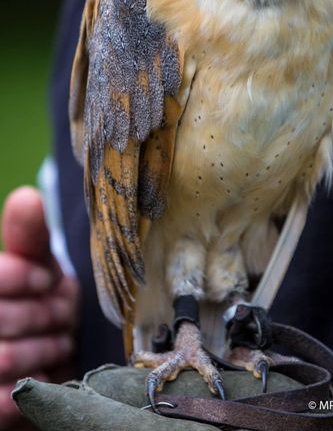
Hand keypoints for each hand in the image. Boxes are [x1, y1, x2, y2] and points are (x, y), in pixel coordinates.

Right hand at [0, 187, 79, 428]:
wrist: (52, 357)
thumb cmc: (42, 302)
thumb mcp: (39, 265)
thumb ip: (30, 237)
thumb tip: (27, 198)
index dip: (20, 276)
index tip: (48, 278)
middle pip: (1, 317)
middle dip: (42, 314)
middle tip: (62, 314)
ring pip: (7, 359)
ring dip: (46, 349)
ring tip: (59, 342)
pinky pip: (7, 400)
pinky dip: (39, 384)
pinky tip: (49, 373)